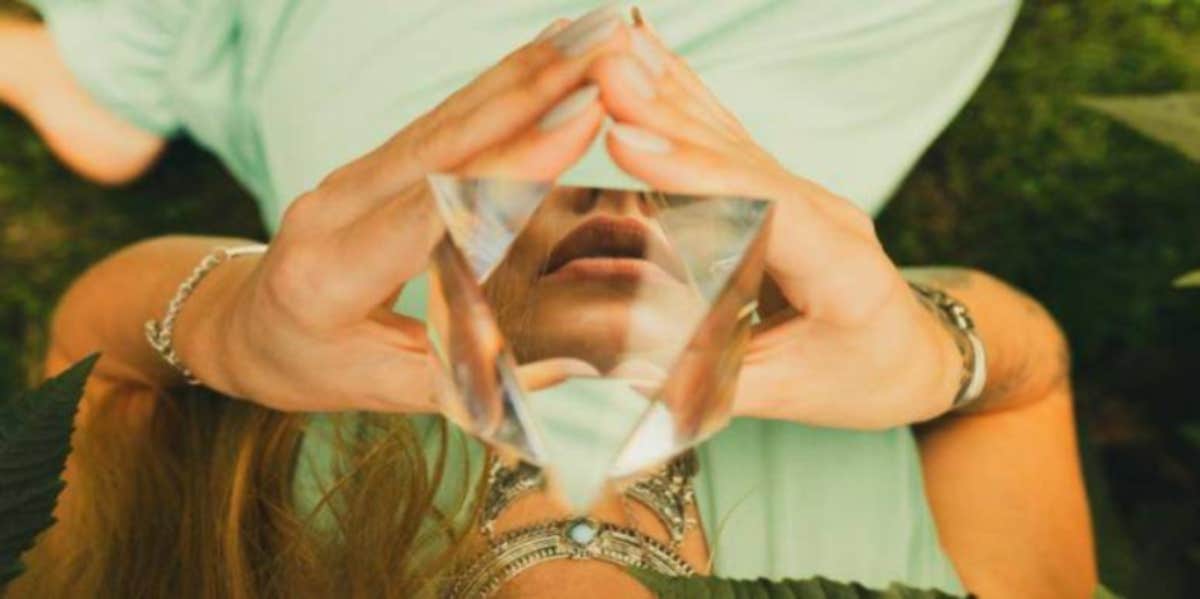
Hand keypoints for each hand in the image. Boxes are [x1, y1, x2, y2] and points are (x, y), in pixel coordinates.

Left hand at [182, 12, 633, 411]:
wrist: (239, 327)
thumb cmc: (310, 368)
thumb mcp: (383, 390)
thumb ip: (465, 381)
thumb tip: (566, 371)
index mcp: (330, 278)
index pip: (432, 212)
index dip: (508, 166)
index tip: (577, 122)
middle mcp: (331, 211)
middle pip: (439, 144)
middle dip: (526, 95)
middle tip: (598, 54)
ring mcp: (344, 178)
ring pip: (440, 120)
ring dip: (516, 76)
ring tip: (583, 38)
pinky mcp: (365, 165)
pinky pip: (434, 122)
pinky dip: (492, 86)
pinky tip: (538, 57)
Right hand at [590, 24, 961, 428]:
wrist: (915, 354)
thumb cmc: (863, 378)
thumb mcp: (792, 395)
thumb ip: (717, 385)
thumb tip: (627, 376)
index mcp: (843, 272)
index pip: (766, 211)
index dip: (696, 174)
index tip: (628, 143)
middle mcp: (827, 217)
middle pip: (739, 158)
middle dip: (666, 113)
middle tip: (604, 70)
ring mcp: (804, 194)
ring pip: (728, 137)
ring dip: (667, 89)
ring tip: (611, 46)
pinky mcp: (779, 189)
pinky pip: (726, 138)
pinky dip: (683, 96)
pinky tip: (649, 55)